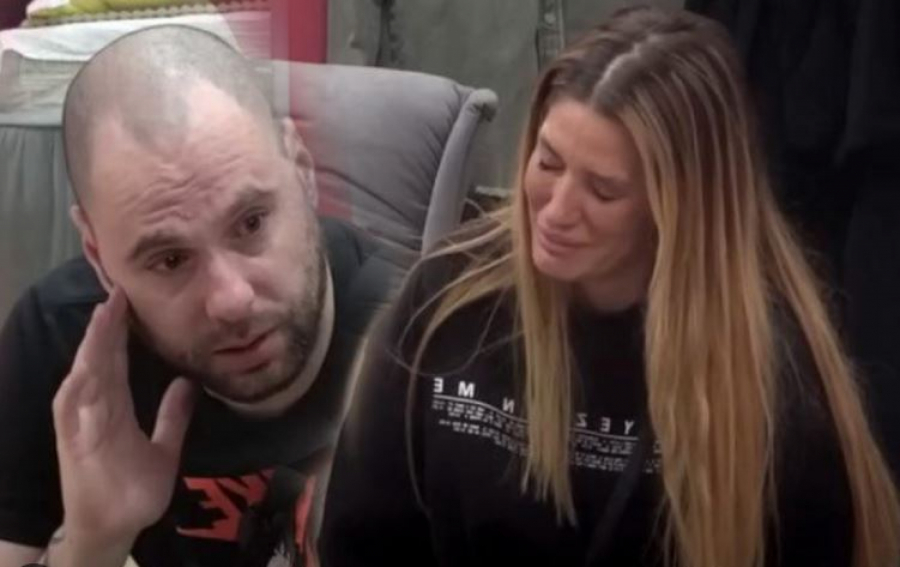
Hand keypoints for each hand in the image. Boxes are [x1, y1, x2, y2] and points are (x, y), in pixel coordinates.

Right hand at [52, 288, 195, 549]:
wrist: (115, 526)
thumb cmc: (134, 489)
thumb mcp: (165, 446)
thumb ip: (174, 415)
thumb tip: (187, 382)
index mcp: (114, 405)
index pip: (118, 359)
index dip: (124, 330)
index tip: (133, 299)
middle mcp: (94, 408)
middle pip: (101, 358)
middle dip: (108, 325)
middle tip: (118, 289)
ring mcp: (82, 423)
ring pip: (88, 375)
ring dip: (94, 346)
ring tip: (106, 314)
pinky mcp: (75, 442)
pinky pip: (77, 409)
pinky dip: (83, 385)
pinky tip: (90, 364)